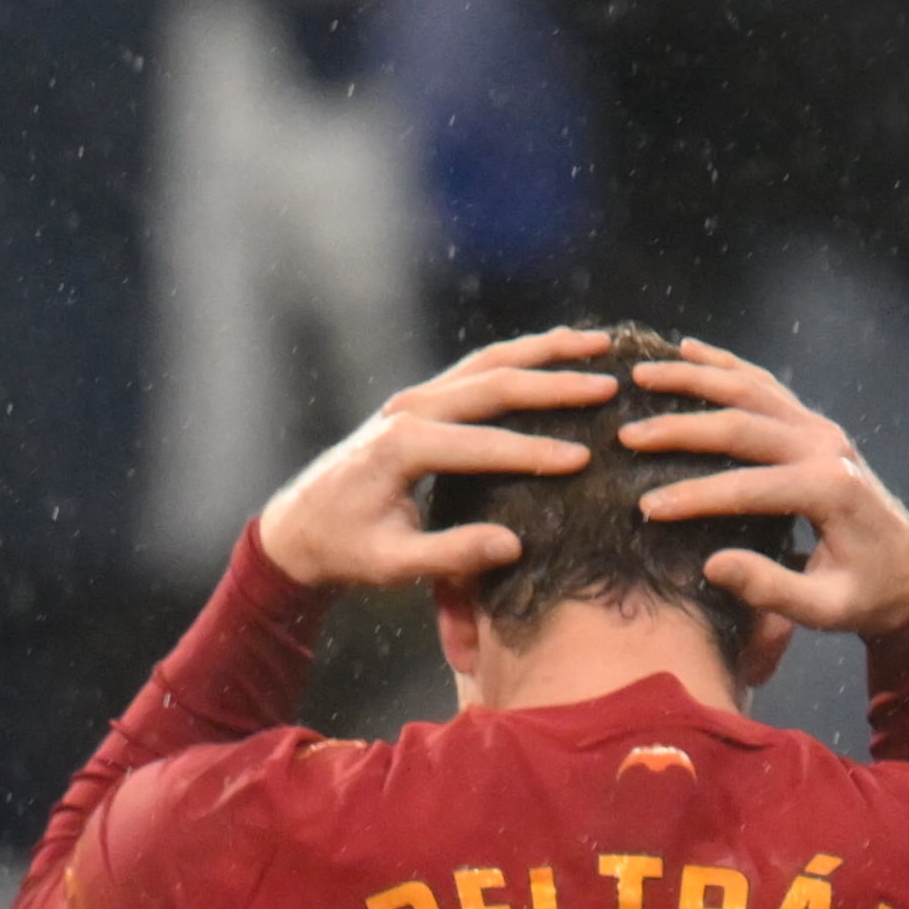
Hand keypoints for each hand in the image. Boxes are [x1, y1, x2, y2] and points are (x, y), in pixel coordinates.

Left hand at [252, 329, 618, 591]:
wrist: (298, 527)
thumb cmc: (344, 551)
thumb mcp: (393, 564)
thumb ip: (451, 554)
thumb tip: (513, 544)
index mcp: (403, 448)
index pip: (484, 444)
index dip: (537, 452)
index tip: (587, 461)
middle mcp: (409, 410)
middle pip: (493, 384)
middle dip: (555, 383)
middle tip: (610, 384)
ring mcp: (413, 400)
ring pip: (487, 362)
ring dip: (544, 351)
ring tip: (597, 344)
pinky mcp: (420, 402)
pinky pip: (476, 370)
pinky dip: (520, 358)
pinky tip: (557, 353)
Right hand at [619, 341, 908, 638]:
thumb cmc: (868, 596)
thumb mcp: (827, 609)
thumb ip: (773, 589)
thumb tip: (712, 565)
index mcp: (829, 491)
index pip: (747, 488)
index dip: (693, 498)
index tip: (646, 508)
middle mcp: (825, 448)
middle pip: (741, 424)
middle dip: (679, 428)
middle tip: (626, 434)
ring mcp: (822, 429)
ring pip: (750, 389)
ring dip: (694, 378)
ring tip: (641, 375)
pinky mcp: (816, 425)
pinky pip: (766, 385)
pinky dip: (727, 364)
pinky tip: (688, 350)